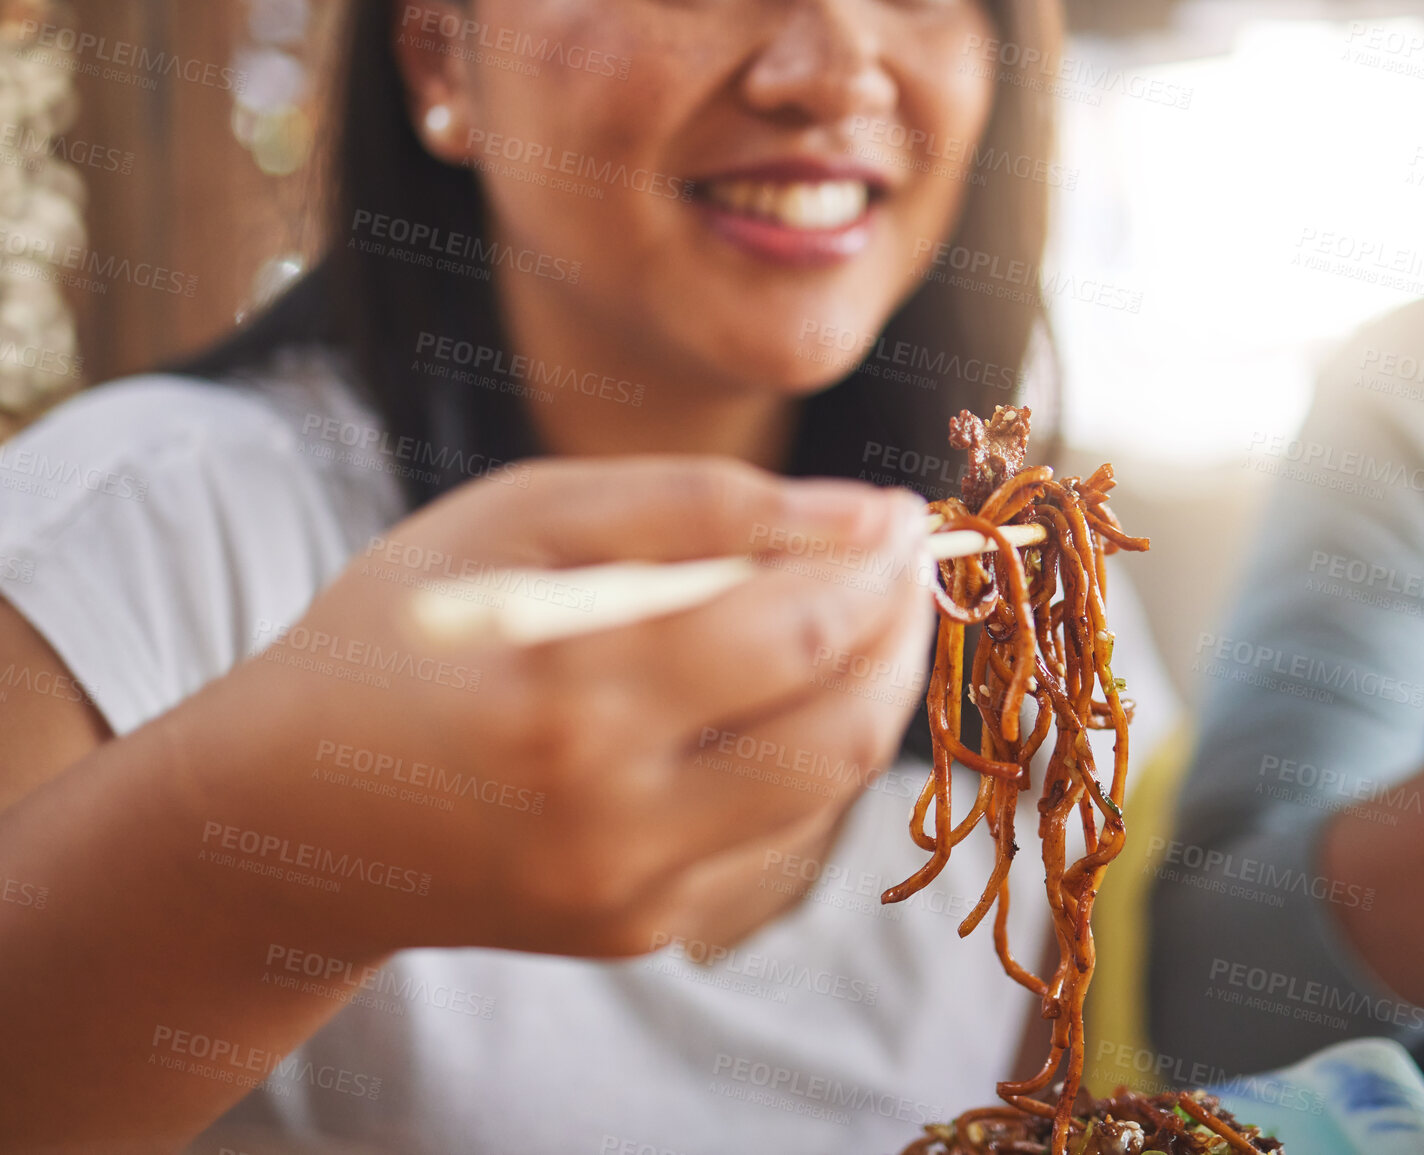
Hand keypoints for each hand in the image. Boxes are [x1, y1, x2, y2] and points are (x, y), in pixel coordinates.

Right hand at [173, 456, 934, 961]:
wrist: (292, 814)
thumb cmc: (403, 634)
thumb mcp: (521, 522)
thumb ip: (698, 506)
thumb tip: (865, 517)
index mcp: (567, 696)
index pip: (799, 628)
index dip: (879, 563)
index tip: (903, 514)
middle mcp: (611, 819)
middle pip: (844, 727)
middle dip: (903, 631)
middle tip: (905, 561)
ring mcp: (631, 893)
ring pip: (829, 789)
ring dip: (873, 691)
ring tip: (857, 613)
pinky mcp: (641, 930)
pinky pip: (777, 833)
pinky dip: (808, 751)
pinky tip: (783, 691)